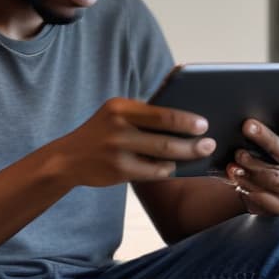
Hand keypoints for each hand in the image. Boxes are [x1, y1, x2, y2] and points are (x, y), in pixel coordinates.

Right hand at [56, 97, 215, 186]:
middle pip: (165, 136)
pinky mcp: (118, 171)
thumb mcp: (116, 112)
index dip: (185, 119)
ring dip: (184, 156)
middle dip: (192, 141)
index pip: (161, 113)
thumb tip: (182, 118)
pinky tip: (174, 166)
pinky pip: (152, 171)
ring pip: (162, 156)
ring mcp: (118, 150)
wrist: (69, 157)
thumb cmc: (101, 131)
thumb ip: (142, 113)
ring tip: (199, 153)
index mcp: (120, 107)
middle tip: (209, 142)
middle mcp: (118, 126)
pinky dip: (166, 169)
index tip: (203, 123)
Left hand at [226, 102, 278, 214]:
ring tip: (234, 163)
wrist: (240, 180)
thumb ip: (257, 121)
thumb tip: (250, 108)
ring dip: (254, 169)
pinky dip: (252, 189)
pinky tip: (238, 181)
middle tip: (246, 127)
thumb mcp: (250, 135)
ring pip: (278, 178)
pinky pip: (272, 200)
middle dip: (267, 140)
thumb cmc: (247, 150)